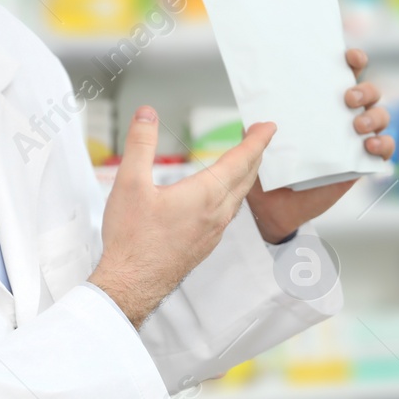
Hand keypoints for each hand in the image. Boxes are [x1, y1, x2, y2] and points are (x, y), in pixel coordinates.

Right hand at [91, 106, 274, 326]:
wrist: (131, 284)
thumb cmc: (132, 239)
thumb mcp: (129, 183)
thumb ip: (140, 144)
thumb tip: (147, 115)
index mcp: (205, 195)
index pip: (241, 160)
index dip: (257, 140)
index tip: (269, 126)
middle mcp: (217, 213)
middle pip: (246, 177)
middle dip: (255, 152)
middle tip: (259, 136)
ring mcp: (214, 231)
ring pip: (239, 196)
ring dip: (246, 174)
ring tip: (244, 160)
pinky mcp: (206, 243)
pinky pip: (230, 212)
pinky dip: (234, 193)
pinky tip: (224, 195)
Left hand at [247, 48, 394, 243]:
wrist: (272, 207)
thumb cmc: (267, 166)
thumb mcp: (256, 140)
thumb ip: (256, 126)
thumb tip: (260, 116)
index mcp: (320, 103)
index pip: (344, 74)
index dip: (353, 61)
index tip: (350, 57)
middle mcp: (342, 117)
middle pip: (370, 92)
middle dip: (365, 89)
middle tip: (347, 98)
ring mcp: (354, 140)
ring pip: (381, 117)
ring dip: (375, 116)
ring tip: (357, 125)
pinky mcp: (361, 164)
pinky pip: (384, 150)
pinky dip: (383, 144)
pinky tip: (370, 145)